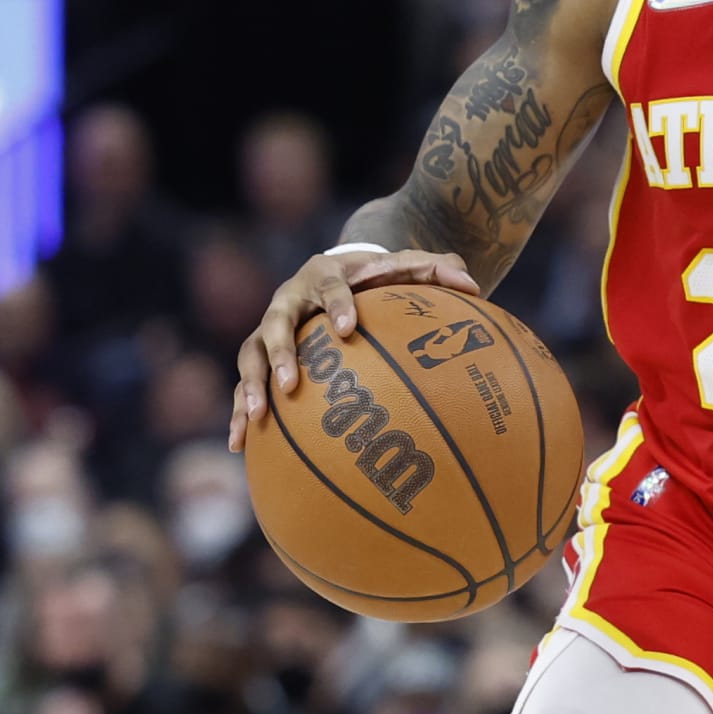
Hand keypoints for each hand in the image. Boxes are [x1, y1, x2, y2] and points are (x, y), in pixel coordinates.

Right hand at [229, 247, 481, 452]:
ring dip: (250, 385)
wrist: (340, 270)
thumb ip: (438, 271)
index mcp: (324, 274)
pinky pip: (245, 383)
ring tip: (254, 418)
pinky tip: (240, 446)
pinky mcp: (260, 353)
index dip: (338, 305)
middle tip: (289, 384)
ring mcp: (270, 327)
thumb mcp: (407, 267)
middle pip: (275, 322)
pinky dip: (239, 412)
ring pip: (250, 354)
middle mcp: (289, 299)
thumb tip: (473, 286)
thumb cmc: (378, 276)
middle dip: (279, 352)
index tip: (349, 329)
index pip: (330, 286)